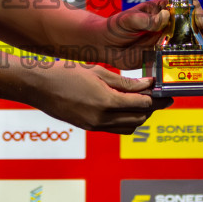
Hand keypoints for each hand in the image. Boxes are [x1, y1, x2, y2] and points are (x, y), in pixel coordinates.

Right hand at [33, 60, 172, 133]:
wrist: (39, 86)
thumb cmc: (67, 73)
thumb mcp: (98, 72)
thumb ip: (125, 81)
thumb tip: (147, 85)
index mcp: (106, 102)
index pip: (142, 105)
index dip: (155, 98)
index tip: (163, 91)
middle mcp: (102, 118)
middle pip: (139, 119)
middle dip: (151, 109)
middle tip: (159, 97)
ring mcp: (95, 126)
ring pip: (129, 128)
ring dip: (139, 117)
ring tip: (143, 103)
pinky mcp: (89, 128)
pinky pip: (115, 129)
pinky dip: (125, 121)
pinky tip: (126, 108)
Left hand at [98, 0, 202, 69]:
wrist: (104, 46)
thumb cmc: (114, 27)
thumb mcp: (128, 19)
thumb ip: (145, 19)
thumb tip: (165, 17)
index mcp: (163, 9)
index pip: (187, 6)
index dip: (198, 12)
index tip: (202, 22)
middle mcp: (170, 23)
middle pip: (196, 23)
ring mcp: (169, 40)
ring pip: (193, 41)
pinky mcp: (164, 56)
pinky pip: (181, 57)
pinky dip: (192, 61)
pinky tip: (201, 67)